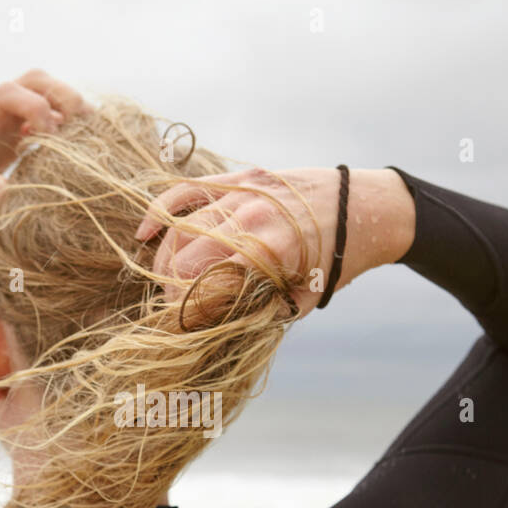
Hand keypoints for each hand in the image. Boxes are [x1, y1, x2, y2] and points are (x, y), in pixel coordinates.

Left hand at [0, 69, 91, 236]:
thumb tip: (7, 187)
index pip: (7, 94)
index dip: (35, 107)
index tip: (49, 139)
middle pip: (31, 81)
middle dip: (61, 95)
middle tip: (80, 126)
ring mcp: (3, 124)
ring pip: (41, 93)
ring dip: (66, 107)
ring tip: (82, 136)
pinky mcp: (12, 136)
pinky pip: (44, 116)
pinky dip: (63, 125)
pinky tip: (67, 149)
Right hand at [134, 166, 415, 316]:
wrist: (363, 207)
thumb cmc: (335, 262)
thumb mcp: (303, 298)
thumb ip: (259, 311)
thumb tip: (213, 325)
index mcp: (269, 254)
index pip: (204, 290)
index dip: (187, 316)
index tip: (182, 330)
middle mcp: (250, 220)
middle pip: (183, 261)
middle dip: (171, 293)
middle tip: (174, 310)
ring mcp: (242, 194)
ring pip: (180, 230)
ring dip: (164, 262)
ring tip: (164, 284)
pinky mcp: (238, 178)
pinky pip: (186, 191)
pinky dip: (160, 211)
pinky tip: (144, 234)